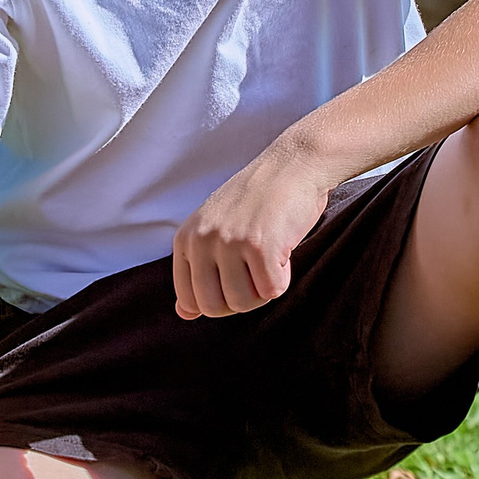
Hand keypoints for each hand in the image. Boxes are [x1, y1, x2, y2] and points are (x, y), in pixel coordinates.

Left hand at [172, 142, 332, 318]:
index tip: (237, 278)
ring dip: (264, 289)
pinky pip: (272, 290)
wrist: (294, 163)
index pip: (189, 301)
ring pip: (244, 303)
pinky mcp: (260, 245)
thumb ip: (198, 268)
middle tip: (257, 273)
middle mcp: (202, 240)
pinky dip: (284, 278)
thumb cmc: (259, 200)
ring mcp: (230, 242)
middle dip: (241, 299)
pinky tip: (284, 251)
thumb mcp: (215, 228)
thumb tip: (184, 314)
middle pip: (215, 308)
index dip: (219, 300)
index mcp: (185, 239)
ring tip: (271, 258)